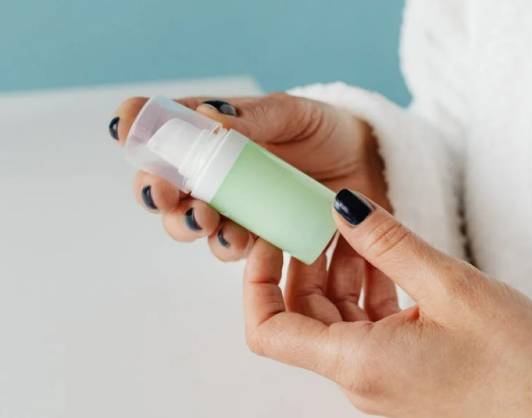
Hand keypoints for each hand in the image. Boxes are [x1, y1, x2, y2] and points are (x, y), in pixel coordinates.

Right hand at [112, 94, 397, 320]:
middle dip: (157, 192)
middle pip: (163, 187)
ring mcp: (232, 207)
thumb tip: (208, 119)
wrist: (366, 166)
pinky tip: (245, 240)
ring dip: (190, 224)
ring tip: (209, 221)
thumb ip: (255, 118)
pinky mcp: (256, 238)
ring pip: (190, 223)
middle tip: (166, 193)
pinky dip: (230, 246)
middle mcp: (212, 172)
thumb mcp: (294, 114)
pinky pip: (231, 248)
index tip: (126, 133)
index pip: (159, 131)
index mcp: (211, 131)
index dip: (136, 132)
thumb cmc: (325, 131)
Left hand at [243, 189, 531, 417]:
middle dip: (304, 263)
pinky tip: (392, 259)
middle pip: (301, 318)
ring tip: (364, 230)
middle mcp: (361, 380)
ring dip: (342, 272)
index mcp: (360, 365)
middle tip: (324, 215)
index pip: (268, 330)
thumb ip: (391, 244)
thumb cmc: (524, 367)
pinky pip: (369, 328)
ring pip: (336, 320)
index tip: (273, 235)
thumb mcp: (453, 288)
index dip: (256, 280)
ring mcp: (383, 380)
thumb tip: (343, 207)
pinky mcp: (406, 373)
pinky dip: (371, 290)